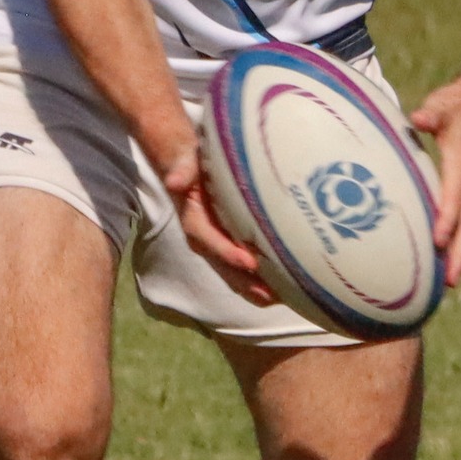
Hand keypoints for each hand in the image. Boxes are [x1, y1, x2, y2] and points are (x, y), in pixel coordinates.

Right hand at [160, 150, 277, 307]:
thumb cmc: (194, 162)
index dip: (228, 254)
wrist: (193, 166)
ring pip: (236, 274)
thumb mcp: (187, 161)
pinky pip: (246, 268)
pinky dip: (263, 280)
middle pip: (224, 267)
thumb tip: (174, 182)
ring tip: (283, 298)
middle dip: (247, 283)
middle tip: (271, 295)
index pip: (210, 242)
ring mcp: (220, 246)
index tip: (250, 262)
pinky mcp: (233, 246)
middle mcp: (206, 240)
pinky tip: (286, 287)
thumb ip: (182, 170)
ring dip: (257, 289)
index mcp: (194, 221)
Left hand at [409, 73, 460, 287]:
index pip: (454, 198)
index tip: (437, 242)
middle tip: (450, 284)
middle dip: (459, 254)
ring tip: (448, 282)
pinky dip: (458, 238)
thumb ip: (432, 115)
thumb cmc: (459, 104)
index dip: (446, 220)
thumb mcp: (442, 106)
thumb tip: (420, 118)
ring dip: (460, 253)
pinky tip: (446, 255)